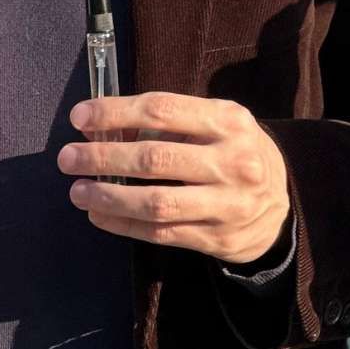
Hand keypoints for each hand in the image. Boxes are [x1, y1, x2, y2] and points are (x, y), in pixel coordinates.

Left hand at [60, 93, 289, 265]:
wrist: (281, 205)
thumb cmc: (235, 153)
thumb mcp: (216, 125)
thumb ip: (167, 124)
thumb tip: (101, 128)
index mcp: (229, 121)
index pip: (163, 110)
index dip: (116, 112)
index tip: (81, 116)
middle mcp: (232, 160)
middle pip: (154, 158)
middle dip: (103, 157)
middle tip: (68, 158)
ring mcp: (227, 203)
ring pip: (156, 203)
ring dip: (109, 197)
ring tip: (78, 191)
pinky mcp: (217, 238)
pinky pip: (161, 234)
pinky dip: (123, 225)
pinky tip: (99, 216)